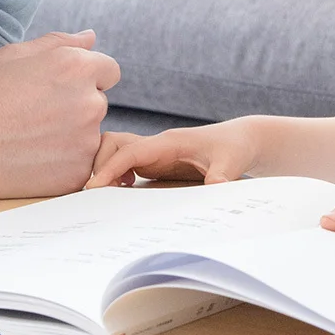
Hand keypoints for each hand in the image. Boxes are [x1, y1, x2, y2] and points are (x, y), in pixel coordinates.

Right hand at [0, 29, 118, 198]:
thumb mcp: (15, 54)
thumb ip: (60, 43)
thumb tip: (91, 38)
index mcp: (78, 67)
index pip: (109, 71)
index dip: (84, 79)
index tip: (55, 90)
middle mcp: (89, 102)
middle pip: (98, 102)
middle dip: (75, 106)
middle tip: (31, 116)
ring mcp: (84, 142)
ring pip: (90, 136)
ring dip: (70, 137)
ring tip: (26, 138)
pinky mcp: (75, 175)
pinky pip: (79, 165)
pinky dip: (60, 164)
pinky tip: (27, 160)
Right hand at [84, 119, 261, 187]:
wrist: (240, 140)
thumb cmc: (234, 147)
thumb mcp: (231, 162)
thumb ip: (221, 174)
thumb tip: (216, 187)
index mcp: (169, 142)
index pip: (130, 151)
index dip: (109, 168)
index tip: (93, 188)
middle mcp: (157, 144)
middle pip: (113, 144)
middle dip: (100, 165)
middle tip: (101, 194)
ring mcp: (154, 152)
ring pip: (115, 150)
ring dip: (105, 167)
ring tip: (110, 193)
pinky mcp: (155, 161)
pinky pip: (125, 161)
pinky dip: (115, 173)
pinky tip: (125, 190)